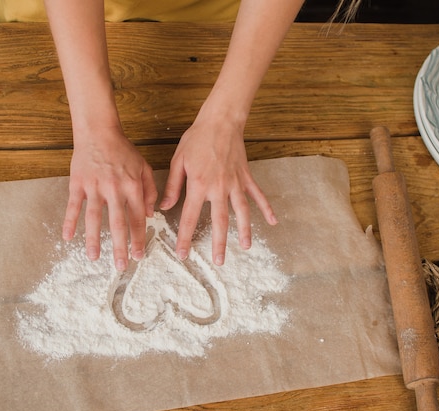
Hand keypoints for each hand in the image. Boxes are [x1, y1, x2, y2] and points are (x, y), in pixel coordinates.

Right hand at [63, 126, 157, 270]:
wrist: (99, 132)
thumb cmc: (123, 151)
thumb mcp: (144, 167)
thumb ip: (150, 190)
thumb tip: (152, 215)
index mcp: (132, 186)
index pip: (138, 218)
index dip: (139, 238)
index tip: (139, 255)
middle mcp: (114, 189)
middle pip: (117, 223)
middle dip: (120, 246)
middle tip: (121, 266)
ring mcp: (94, 186)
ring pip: (94, 218)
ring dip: (93, 239)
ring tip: (93, 258)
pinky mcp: (77, 183)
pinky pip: (73, 206)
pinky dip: (69, 222)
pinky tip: (67, 237)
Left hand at [160, 115, 276, 265]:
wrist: (220, 121)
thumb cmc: (197, 139)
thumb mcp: (178, 161)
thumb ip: (173, 186)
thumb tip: (164, 206)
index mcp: (199, 185)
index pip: (189, 218)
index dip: (184, 238)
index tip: (183, 254)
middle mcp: (219, 188)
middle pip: (219, 222)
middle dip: (219, 243)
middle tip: (219, 261)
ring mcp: (235, 184)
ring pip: (242, 212)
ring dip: (244, 231)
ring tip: (245, 247)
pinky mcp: (246, 177)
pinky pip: (258, 195)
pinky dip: (267, 208)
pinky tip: (274, 221)